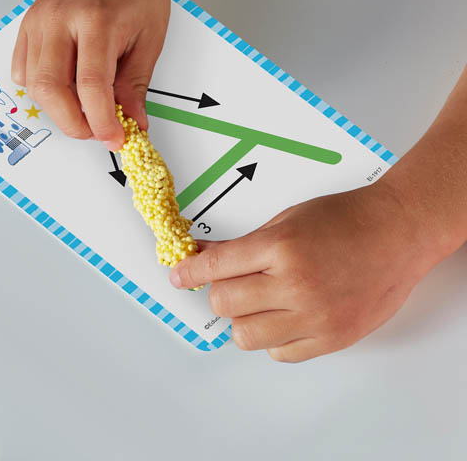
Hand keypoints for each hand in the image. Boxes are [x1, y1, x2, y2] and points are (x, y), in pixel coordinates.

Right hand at [11, 0, 170, 150]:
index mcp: (97, 18)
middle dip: (74, 123)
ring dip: (60, 109)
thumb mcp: (150, 38)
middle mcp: (59, 18)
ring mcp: (38, 20)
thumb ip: (135, 84)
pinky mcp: (27, 24)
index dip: (102, 122)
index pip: (92, 86)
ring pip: (34, 85)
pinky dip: (43, 91)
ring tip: (88, 107)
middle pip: (50, 89)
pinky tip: (68, 87)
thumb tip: (132, 122)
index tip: (115, 139)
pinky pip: (23, 72)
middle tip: (98, 131)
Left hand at [170, 178, 444, 361]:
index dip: (189, 271)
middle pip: (224, 304)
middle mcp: (295, 285)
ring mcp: (315, 316)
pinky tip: (283, 317)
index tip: (178, 275)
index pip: (217, 267)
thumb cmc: (345, 219)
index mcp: (281, 247)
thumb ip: (245, 245)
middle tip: (229, 282)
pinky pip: (280, 353)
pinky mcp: (331, 338)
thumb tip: (207, 255)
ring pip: (246, 336)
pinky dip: (273, 338)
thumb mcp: (287, 219)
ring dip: (242, 318)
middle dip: (218, 292)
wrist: (396, 233)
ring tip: (258, 301)